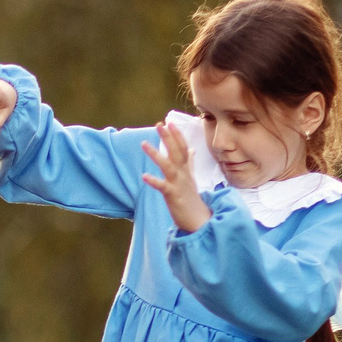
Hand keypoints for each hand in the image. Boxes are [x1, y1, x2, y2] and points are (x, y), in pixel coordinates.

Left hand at [142, 118, 209, 233]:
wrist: (198, 219)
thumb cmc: (191, 197)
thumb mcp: (191, 177)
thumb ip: (190, 163)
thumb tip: (192, 150)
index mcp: (186, 169)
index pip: (183, 147)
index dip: (176, 135)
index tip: (169, 122)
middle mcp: (183, 173)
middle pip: (177, 152)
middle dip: (168, 138)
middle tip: (159, 124)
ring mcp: (179, 184)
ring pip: (168, 166)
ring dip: (156, 154)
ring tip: (143, 144)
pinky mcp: (173, 196)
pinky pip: (163, 187)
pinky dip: (154, 181)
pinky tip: (144, 176)